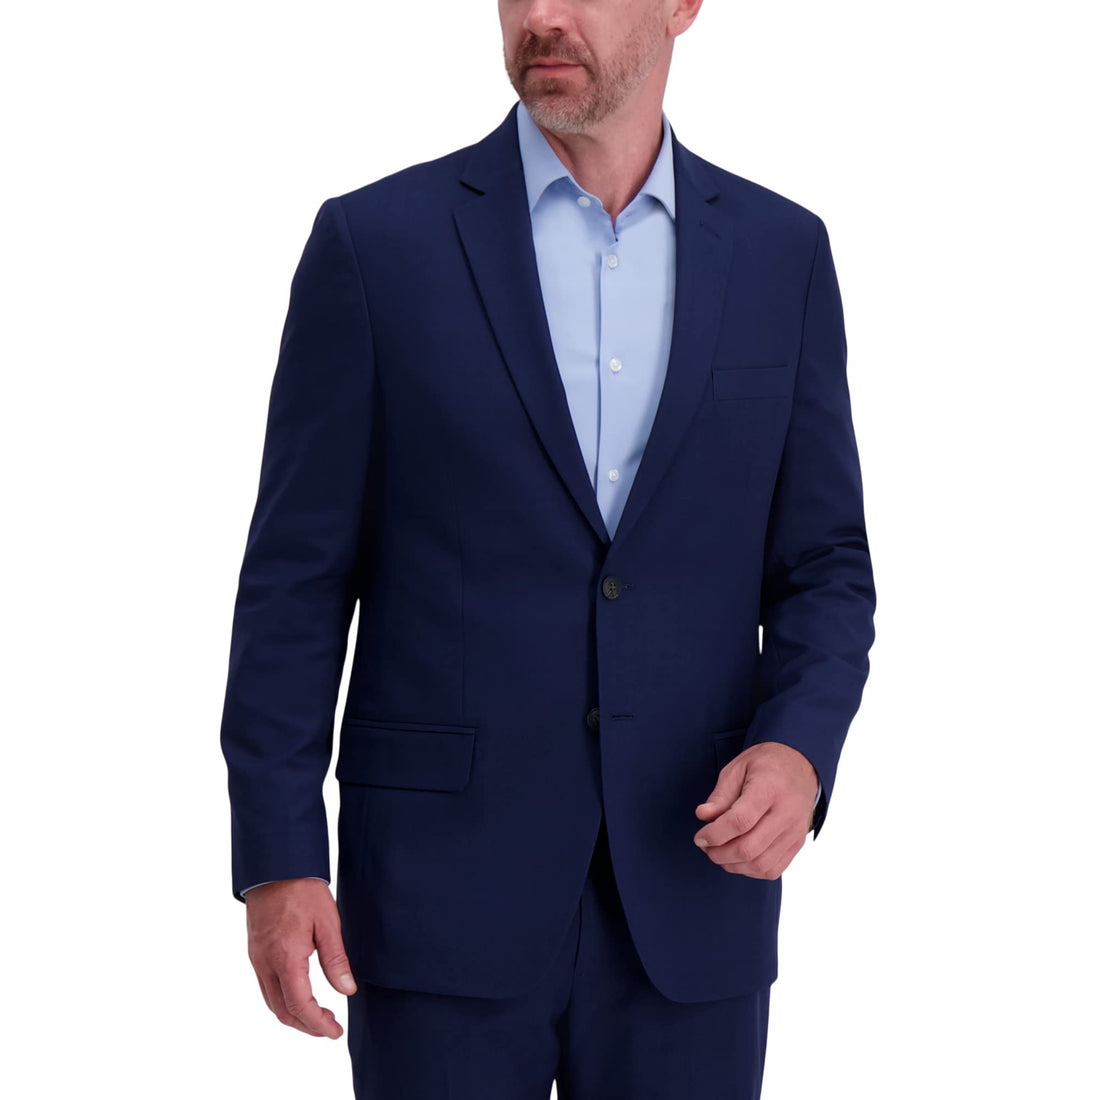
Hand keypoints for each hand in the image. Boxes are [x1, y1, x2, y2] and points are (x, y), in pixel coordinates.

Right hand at [245, 877, 356, 1037]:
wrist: (275, 865)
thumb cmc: (302, 889)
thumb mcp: (327, 922)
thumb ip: (336, 959)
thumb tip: (347, 991)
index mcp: (285, 958)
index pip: (300, 1006)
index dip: (318, 1025)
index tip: (335, 1032)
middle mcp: (266, 964)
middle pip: (282, 1011)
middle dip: (306, 1026)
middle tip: (330, 1028)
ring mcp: (257, 958)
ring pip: (271, 1002)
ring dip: (294, 1016)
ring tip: (318, 1016)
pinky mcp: (255, 951)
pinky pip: (266, 987)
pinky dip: (283, 1000)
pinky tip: (300, 995)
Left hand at [692, 741, 818, 879]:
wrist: (801, 766)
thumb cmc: (766, 765)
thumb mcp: (738, 768)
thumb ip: (720, 795)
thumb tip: (703, 816)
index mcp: (769, 789)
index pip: (740, 821)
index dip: (715, 834)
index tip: (700, 837)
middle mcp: (786, 813)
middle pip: (749, 848)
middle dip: (719, 854)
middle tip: (706, 846)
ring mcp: (794, 832)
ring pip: (760, 864)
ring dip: (733, 864)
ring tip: (719, 852)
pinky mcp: (797, 844)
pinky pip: (772, 870)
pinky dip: (750, 870)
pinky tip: (738, 858)